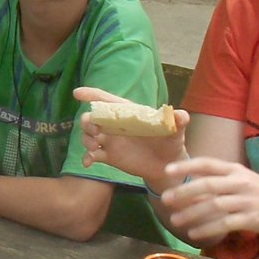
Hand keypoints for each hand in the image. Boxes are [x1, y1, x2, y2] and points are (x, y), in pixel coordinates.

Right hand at [72, 86, 188, 182]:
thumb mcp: (176, 130)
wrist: (168, 164)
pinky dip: (86, 157)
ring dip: (85, 139)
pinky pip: (92, 155)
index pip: (107, 100)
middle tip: (96, 131)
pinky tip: (88, 162)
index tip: (77, 93)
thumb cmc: (171, 141)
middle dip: (87, 122)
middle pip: (91, 117)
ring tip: (94, 147)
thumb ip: (177, 121)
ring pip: (88, 135)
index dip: (91, 95)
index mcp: (127, 113)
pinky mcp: (109, 156)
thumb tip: (180, 115)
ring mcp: (110, 140)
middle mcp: (115, 125)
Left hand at [161, 157, 258, 249]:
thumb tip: (188, 180)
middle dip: (184, 192)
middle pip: (207, 185)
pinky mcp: (252, 219)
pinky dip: (207, 229)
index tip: (166, 170)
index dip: (186, 166)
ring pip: (214, 205)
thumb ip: (218, 179)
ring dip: (191, 213)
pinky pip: (225, 223)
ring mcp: (246, 201)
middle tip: (165, 199)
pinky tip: (193, 233)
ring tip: (175, 220)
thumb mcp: (242, 179)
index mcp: (235, 170)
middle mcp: (240, 183)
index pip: (207, 163)